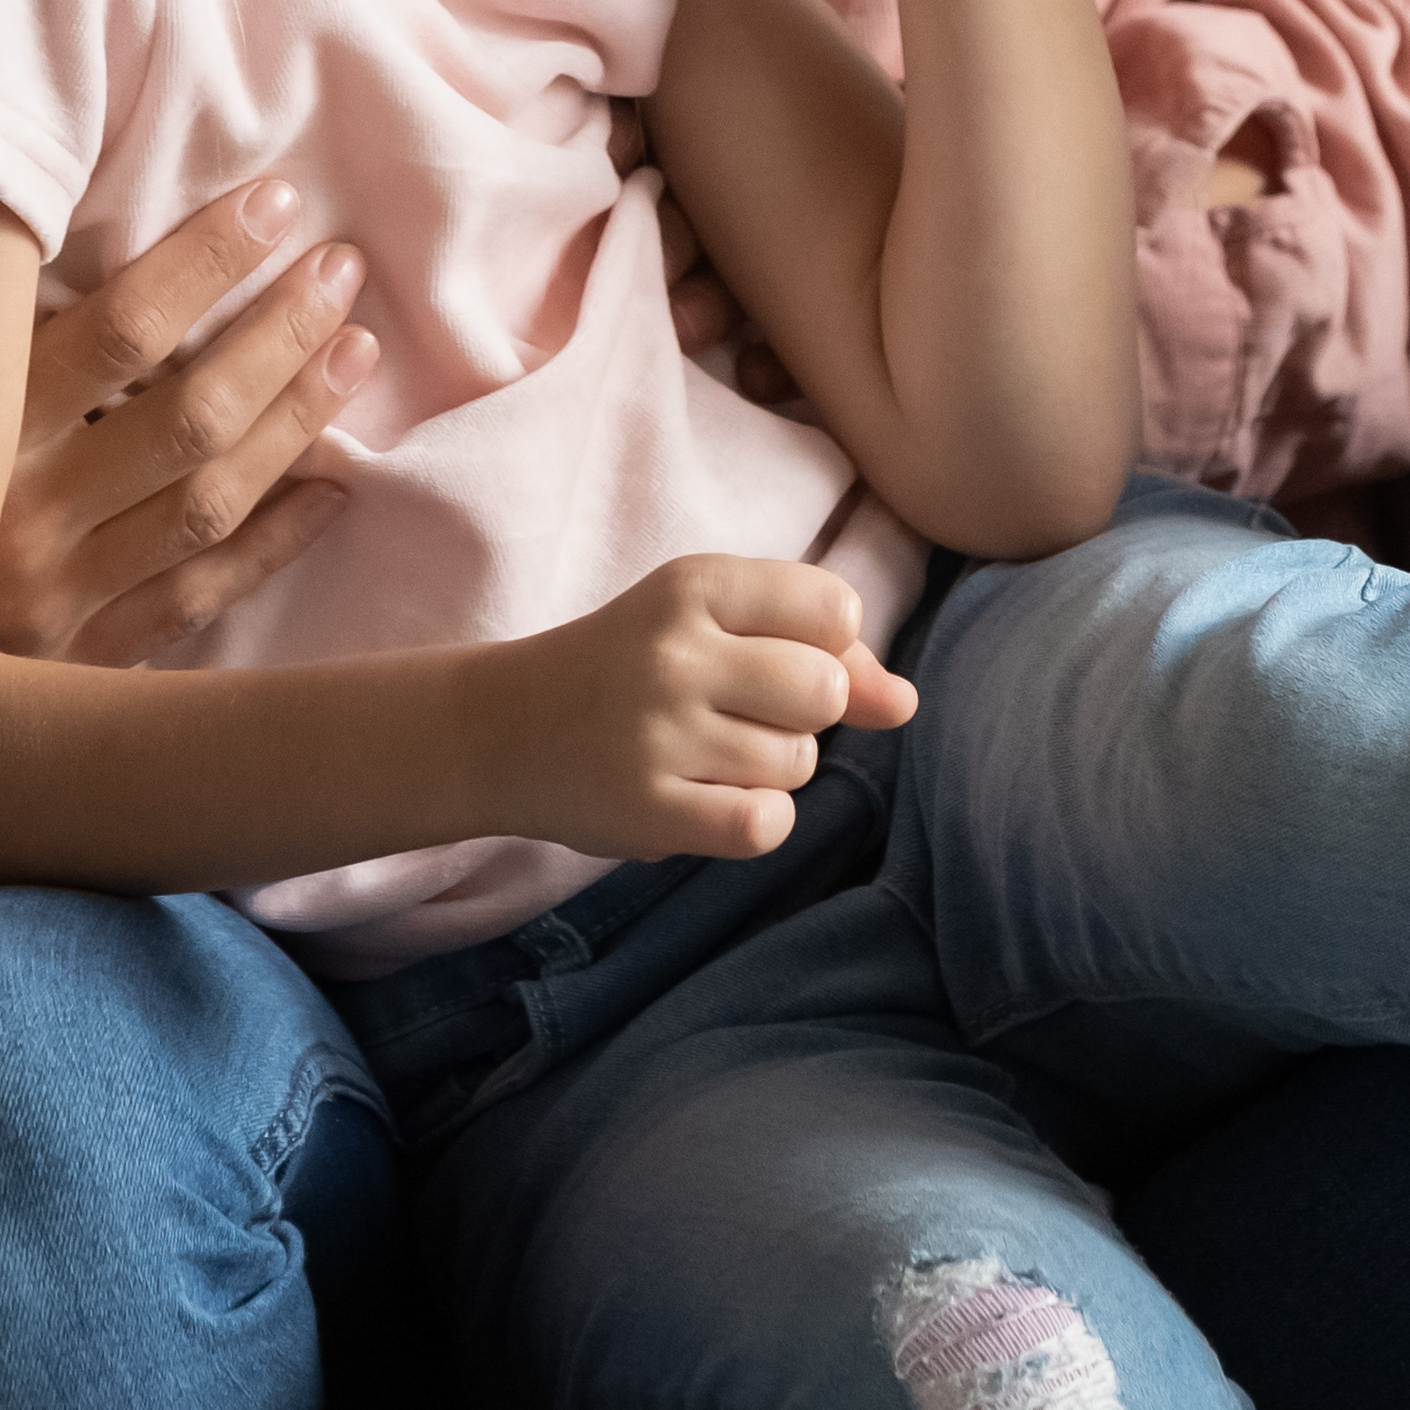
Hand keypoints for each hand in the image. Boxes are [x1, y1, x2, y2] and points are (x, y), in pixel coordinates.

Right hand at [0, 169, 376, 677]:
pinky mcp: (89, 670)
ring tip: (357, 349)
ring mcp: (61, 603)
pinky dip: (277, 540)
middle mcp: (16, 520)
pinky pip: (204, 598)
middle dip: (275, 335)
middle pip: (181, 414)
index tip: (278, 205)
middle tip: (345, 270)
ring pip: (208, 498)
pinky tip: (336, 483)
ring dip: (294, 418)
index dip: (203, 263)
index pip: (110, 333)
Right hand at [476, 555, 920, 862]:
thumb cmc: (630, 669)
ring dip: (774, 770)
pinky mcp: (646, 810)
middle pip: (826, 692)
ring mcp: (658, 734)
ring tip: (709, 754)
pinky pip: (764, 824)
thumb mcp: (712, 626)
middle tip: (744, 715)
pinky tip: (715, 803)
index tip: (775, 658)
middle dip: (807, 714)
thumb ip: (820, 651)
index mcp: (695, 586)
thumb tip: (907, 704)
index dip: (829, 647)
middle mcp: (676, 653)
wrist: (502, 729)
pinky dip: (756, 821)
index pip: (835, 610)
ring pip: (798, 763)